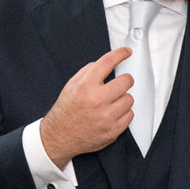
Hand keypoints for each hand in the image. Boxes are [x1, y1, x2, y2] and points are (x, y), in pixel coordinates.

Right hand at [40, 47, 134, 167]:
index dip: (120, 54)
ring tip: (111, 103)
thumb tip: (106, 64)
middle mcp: (97, 100)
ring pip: (130, 99)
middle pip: (127, 81)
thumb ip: (88, 72)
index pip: (107, 62)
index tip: (126, 52)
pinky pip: (130, 115)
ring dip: (123, 99)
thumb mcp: (71, 85)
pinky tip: (112, 114)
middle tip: (120, 83)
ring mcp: (106, 117)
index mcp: (85, 86)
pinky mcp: (113, 130)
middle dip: (125, 80)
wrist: (59, 136)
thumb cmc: (66, 110)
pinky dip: (123, 113)